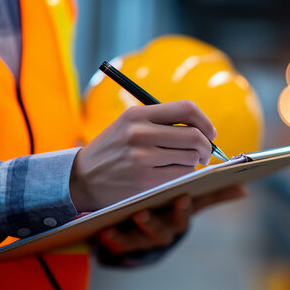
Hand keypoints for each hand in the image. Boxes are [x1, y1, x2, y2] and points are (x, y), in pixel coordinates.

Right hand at [70, 101, 216, 211]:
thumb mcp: (128, 125)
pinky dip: (184, 176)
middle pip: (194, 136)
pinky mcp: (145, 180)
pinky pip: (181, 176)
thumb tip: (201, 128)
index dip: (204, 121)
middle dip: (206, 147)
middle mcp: (140, 133)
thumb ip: (160, 122)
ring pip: (190, 158)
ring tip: (183, 165)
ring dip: (194, 163)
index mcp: (138, 114)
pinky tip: (174, 175)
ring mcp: (142, 158)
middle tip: (204, 154)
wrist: (80, 178)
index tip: (209, 132)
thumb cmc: (111, 151)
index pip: (186, 109)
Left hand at [97, 185, 247, 254]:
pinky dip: (114, 238)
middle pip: (164, 227)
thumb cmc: (173, 205)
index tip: (183, 196)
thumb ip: (215, 194)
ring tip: (134, 215)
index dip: (184, 207)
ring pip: (143, 237)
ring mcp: (146, 236)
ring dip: (140, 227)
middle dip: (158, 221)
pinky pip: (121, 243)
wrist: (148, 222)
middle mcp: (166, 228)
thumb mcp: (194, 201)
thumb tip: (244, 188)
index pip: (185, 212)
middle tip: (150, 209)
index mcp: (181, 215)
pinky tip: (106, 231)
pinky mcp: (127, 241)